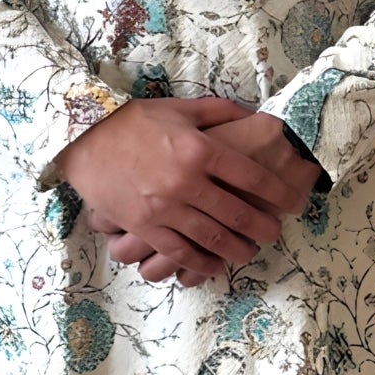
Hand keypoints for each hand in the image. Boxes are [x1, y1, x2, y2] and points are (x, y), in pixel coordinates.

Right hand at [61, 97, 317, 288]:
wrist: (81, 138)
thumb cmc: (131, 120)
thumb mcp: (178, 108)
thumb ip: (217, 113)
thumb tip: (252, 115)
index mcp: (200, 150)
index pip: (251, 177)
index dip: (278, 192)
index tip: (292, 202)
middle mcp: (186, 182)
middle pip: (238, 213)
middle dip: (263, 227)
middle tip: (275, 233)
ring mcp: (164, 208)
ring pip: (213, 238)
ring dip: (238, 249)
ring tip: (250, 252)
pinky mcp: (144, 226)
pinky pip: (180, 252)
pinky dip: (201, 262)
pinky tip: (215, 265)